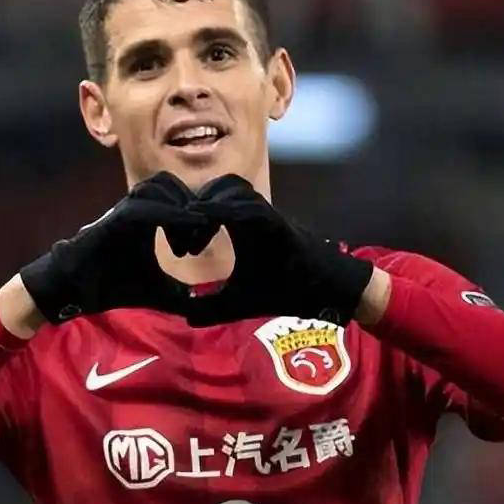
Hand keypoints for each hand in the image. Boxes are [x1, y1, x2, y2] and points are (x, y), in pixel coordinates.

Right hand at [19, 171, 215, 323]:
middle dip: (192, 207)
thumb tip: (202, 304)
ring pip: (160, 185)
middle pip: (173, 184)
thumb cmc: (114, 286)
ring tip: (186, 245)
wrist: (77, 291)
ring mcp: (125, 209)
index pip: (180, 198)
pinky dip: (168, 215)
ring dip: (180, 209)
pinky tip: (182, 236)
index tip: (204, 244)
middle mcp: (137, 208)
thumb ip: (180, 294)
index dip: (198, 214)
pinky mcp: (114, 218)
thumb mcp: (158, 292)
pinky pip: (144, 206)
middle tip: (198, 243)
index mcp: (149, 218)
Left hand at [185, 174, 372, 326]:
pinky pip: (253, 207)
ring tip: (195, 242)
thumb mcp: (239, 302)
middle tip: (182, 244)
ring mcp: (267, 214)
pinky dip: (230, 211)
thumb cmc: (285, 291)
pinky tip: (212, 226)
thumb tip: (185, 316)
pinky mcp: (279, 223)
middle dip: (195, 206)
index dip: (188, 217)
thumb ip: (212, 307)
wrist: (326, 291)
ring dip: (210, 205)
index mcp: (239, 224)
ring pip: (233, 188)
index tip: (177, 247)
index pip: (208, 202)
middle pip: (217, 186)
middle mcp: (252, 212)